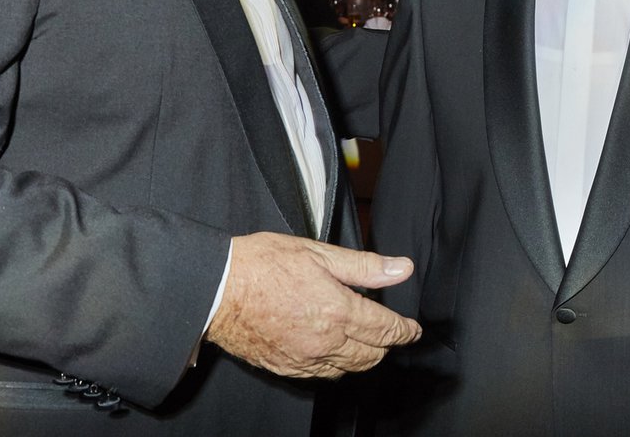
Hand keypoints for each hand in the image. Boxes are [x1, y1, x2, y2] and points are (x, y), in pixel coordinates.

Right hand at [204, 233, 420, 378]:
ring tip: (368, 342)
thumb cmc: (262, 265)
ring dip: (364, 357)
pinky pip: (321, 375)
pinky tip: (335, 353)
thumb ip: (365, 267)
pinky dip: (336, 366)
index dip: (405, 331)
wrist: (217, 289)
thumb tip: (401, 268)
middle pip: (371, 355)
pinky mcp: (285, 367)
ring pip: (348, 370)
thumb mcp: (320, 254)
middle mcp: (325, 342)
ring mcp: (304, 359)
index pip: (386, 330)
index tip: (412, 330)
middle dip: (387, 344)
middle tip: (392, 332)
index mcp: (338, 312)